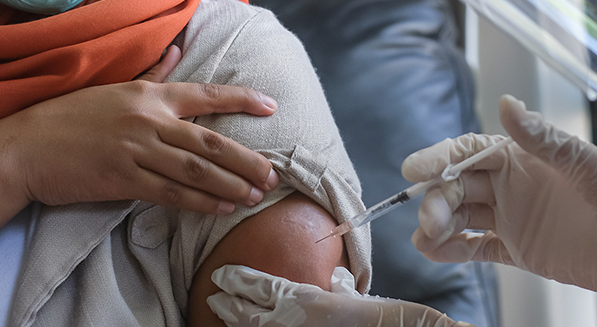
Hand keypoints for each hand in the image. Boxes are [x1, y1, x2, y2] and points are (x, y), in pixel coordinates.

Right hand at [0, 45, 280, 213]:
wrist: (25, 147)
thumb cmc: (68, 117)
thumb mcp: (112, 88)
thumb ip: (151, 74)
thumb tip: (178, 50)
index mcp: (147, 95)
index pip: (205, 94)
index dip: (241, 100)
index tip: (271, 107)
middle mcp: (147, 120)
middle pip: (209, 141)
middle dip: (246, 159)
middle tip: (272, 174)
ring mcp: (135, 150)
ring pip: (195, 169)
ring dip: (230, 184)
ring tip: (254, 195)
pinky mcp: (123, 179)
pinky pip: (170, 192)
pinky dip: (199, 201)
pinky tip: (221, 207)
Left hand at [207, 265, 469, 326]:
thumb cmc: (382, 317)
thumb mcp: (357, 298)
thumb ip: (341, 288)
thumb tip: (335, 279)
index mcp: (303, 300)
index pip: (259, 286)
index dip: (237, 281)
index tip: (222, 275)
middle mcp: (292, 323)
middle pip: (247, 314)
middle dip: (228, 306)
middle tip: (214, 296)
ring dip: (239, 325)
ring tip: (225, 318)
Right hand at [402, 95, 596, 316]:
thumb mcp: (584, 165)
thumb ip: (543, 138)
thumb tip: (506, 104)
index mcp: (523, 157)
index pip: (470, 152)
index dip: (440, 157)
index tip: (415, 167)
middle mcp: (511, 185)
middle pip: (458, 186)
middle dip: (438, 198)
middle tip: (430, 218)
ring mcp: (511, 218)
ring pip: (460, 217)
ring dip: (438, 225)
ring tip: (426, 239)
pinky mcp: (516, 251)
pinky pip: (475, 248)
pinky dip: (451, 250)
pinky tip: (434, 252)